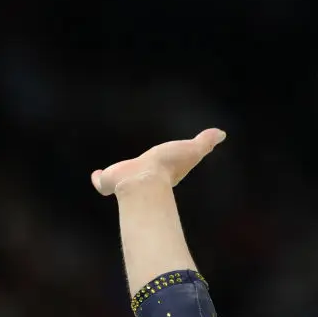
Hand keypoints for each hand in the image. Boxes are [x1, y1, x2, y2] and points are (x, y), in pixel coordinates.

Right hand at [91, 128, 225, 195]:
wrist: (144, 180)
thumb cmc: (168, 165)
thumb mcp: (192, 150)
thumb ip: (204, 142)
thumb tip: (221, 134)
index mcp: (163, 169)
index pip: (165, 164)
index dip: (166, 161)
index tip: (165, 159)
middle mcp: (144, 176)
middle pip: (141, 171)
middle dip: (140, 170)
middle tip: (139, 167)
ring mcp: (125, 180)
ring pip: (121, 178)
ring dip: (117, 176)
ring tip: (110, 174)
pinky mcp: (109, 182)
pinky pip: (103, 181)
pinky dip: (99, 179)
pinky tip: (97, 176)